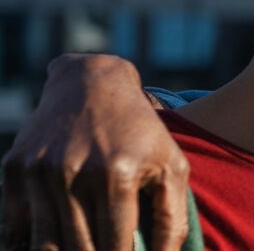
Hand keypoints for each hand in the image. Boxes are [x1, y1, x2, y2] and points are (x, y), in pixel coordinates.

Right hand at [1, 54, 188, 250]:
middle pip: (79, 249)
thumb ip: (173, 216)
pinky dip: (28, 245)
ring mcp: (40, 171)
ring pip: (44, 244)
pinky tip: (50, 247)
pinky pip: (15, 225)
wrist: (92, 84)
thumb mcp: (171, 165)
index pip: (116, 245)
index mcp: (117, 174)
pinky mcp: (15, 168)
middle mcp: (74, 173)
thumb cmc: (141, 132)